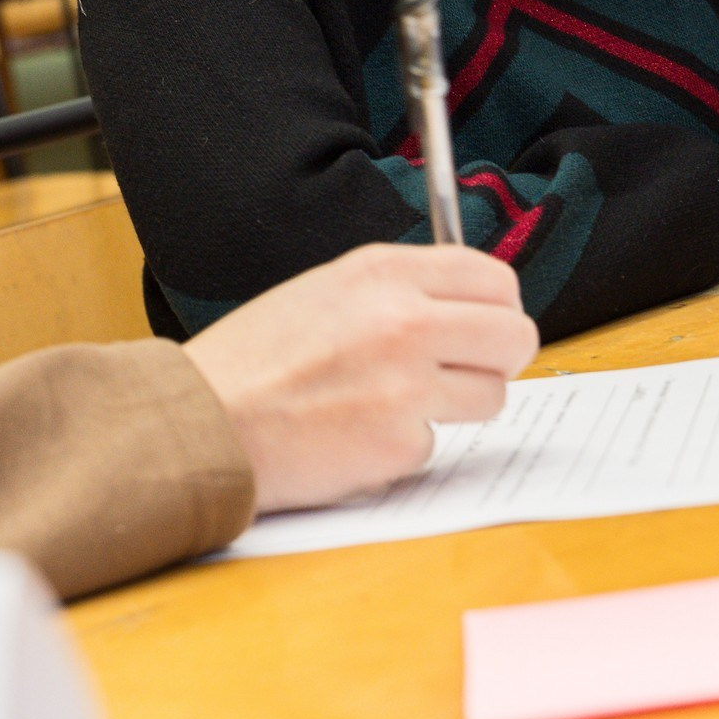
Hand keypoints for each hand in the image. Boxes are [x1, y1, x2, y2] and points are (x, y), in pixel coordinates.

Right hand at [183, 244, 539, 512]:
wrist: (203, 421)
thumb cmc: (254, 359)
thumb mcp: (326, 291)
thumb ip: (397, 291)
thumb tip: (463, 307)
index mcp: (383, 272)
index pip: (494, 277)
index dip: (497, 307)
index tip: (483, 324)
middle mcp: (405, 319)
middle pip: (515, 334)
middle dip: (499, 357)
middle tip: (466, 371)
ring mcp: (407, 384)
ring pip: (492, 395)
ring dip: (456, 407)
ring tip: (393, 404)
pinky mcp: (400, 443)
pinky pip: (437, 443)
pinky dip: (404, 446)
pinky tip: (357, 436)